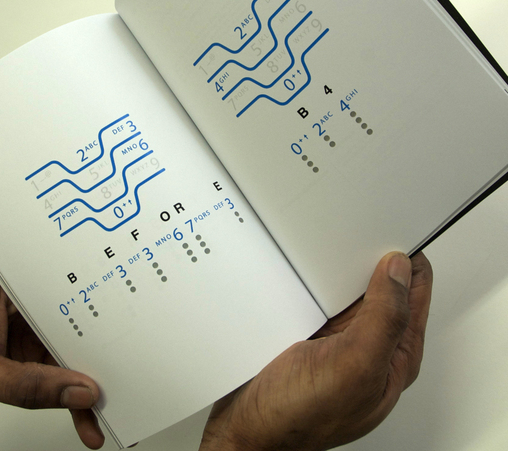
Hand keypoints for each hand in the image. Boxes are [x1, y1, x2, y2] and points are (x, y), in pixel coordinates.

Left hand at [0, 264, 104, 448]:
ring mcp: (25, 321)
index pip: (64, 294)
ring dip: (80, 381)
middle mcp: (24, 296)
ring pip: (64, 348)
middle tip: (116, 384)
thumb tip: (78, 393)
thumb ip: (28, 386)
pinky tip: (77, 411)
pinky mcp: (23, 344)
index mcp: (11, 280)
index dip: (95, 318)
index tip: (116, 348)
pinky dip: (63, 390)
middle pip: (71, 323)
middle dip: (93, 357)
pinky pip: (52, 366)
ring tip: (98, 412)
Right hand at [200, 251, 432, 450]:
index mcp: (394, 354)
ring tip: (321, 247)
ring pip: (345, 287)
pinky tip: (299, 269)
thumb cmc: (297, 416)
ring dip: (335, 267)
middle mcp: (368, 344)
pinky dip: (311, 278)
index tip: (388, 232)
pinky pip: (317, 293)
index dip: (407, 258)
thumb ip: (384, 319)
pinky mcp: (308, 332)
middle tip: (350, 231)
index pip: (414, 290)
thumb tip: (399, 270)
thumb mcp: (354, 368)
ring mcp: (336, 338)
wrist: (245, 430)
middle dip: (368, 256)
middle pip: (381, 284)